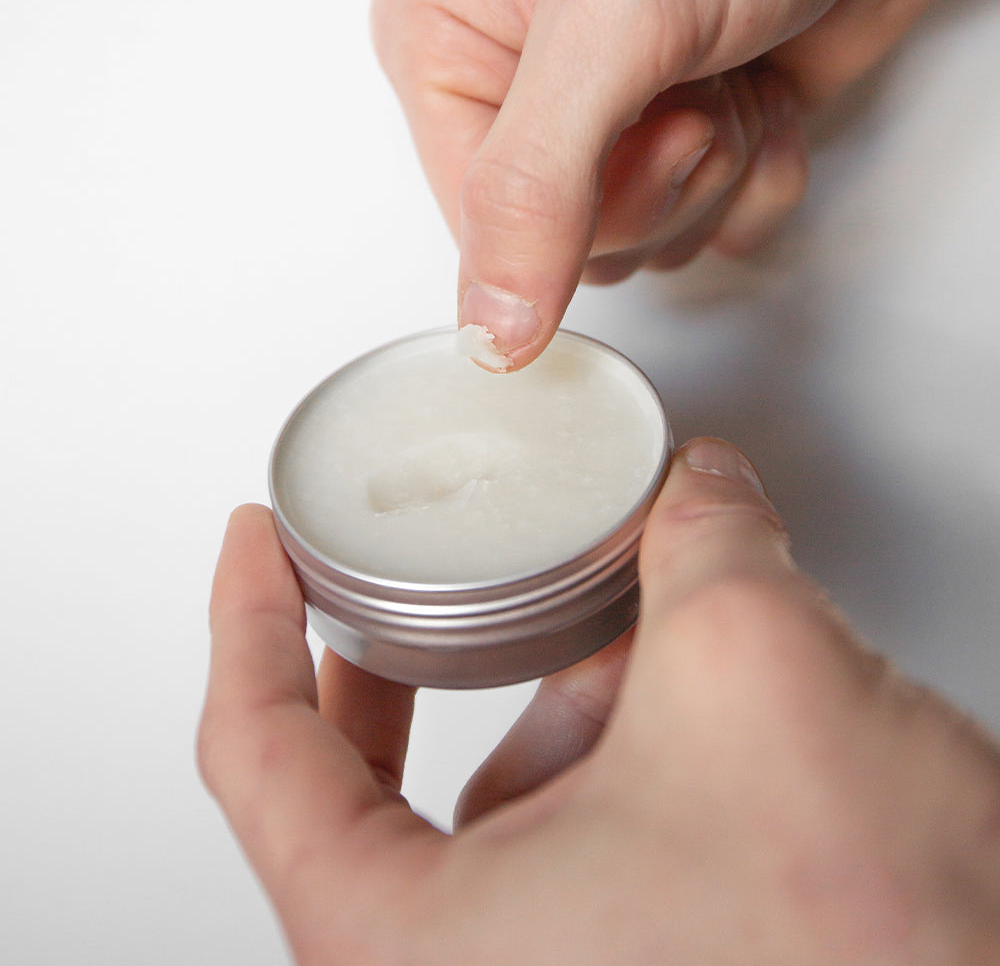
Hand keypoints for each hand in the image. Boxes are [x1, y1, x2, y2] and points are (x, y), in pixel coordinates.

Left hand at [199, 438, 999, 964]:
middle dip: (381, 662)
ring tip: (588, 620)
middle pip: (352, 795)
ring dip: (533, 701)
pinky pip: (568, 846)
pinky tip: (656, 690)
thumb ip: (702, 539)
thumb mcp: (750, 668)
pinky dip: (598, 753)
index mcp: (414, 948)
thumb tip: (700, 487)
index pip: (260, 760)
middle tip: (360, 580)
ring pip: (486, 814)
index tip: (255, 543)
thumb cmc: (869, 947)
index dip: (246, 622)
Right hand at [372, 0, 998, 367]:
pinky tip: (760, 86)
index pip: (477, 229)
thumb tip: (490, 326)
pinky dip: (762, 174)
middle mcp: (511, 90)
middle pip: (567, 248)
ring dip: (717, 170)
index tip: (639, 114)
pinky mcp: (675, 145)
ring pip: (643, 247)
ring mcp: (597, 123)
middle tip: (690, 80)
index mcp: (443, 44)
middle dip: (661, 177)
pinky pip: (712, 234)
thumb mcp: (615, 15)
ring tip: (725, 64)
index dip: (579, 205)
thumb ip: (534, 183)